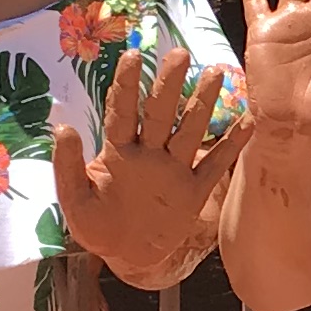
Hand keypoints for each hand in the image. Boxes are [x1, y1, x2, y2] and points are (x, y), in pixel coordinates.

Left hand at [54, 44, 251, 282]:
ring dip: (201, 103)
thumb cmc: (97, 226)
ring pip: (189, 131)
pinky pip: (215, 166)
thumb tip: (63, 127)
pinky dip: (231, 145)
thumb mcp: (75, 200)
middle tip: (179, 54)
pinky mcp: (193, 192)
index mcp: (117, 152)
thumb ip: (67, 166)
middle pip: (160, 114)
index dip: (127, 86)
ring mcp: (173, 170)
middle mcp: (148, 154)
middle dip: (169, 85)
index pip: (123, 112)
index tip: (133, 56)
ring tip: (214, 72)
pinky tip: (248, 122)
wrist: (126, 256)